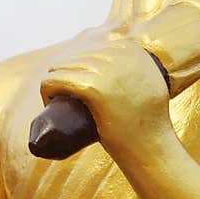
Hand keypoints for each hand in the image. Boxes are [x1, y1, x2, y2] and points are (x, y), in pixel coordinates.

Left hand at [39, 39, 170, 158]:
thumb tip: (126, 53)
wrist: (152, 149)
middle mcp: (120, 55)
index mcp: (133, 50)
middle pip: (76, 58)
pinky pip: (56, 80)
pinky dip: (47, 89)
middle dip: (66, 77)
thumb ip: (138, 67)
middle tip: (67, 101)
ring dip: (54, 85)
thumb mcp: (150, 83)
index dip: (81, 68)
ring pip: (62, 68)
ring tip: (58, 104)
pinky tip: (49, 102)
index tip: (80, 90)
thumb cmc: (148, 124)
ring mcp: (108, 71)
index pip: (93, 50)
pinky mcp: (94, 89)